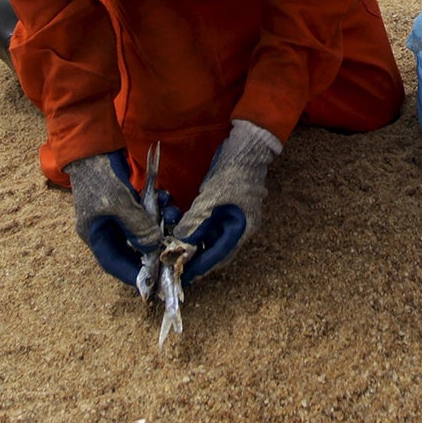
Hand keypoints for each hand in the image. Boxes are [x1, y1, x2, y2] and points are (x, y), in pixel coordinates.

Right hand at [66, 151, 163, 286]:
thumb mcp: (119, 203)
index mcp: (94, 235)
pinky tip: (165, 197)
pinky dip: (156, 207)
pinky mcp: (126, 201)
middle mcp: (104, 228)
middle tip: (173, 246)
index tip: (154, 280)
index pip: (114, 263)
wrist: (93, 146)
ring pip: (141, 228)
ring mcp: (115, 214)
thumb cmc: (100, 177)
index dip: (133, 273)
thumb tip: (152, 246)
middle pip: (130, 247)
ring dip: (158, 222)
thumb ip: (137, 226)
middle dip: (153, 245)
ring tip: (172, 213)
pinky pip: (144, 212)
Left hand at [170, 120, 280, 282]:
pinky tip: (182, 231)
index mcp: (243, 228)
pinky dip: (197, 230)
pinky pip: (210, 225)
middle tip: (176, 266)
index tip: (182, 276)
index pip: (219, 256)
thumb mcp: (211, 198)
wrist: (246, 146)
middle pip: (216, 250)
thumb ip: (195, 222)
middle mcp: (240, 226)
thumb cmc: (233, 171)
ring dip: (195, 244)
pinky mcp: (226, 206)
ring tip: (175, 251)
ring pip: (212, 238)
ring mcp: (233, 216)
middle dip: (196, 259)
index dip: (201, 267)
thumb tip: (179, 243)